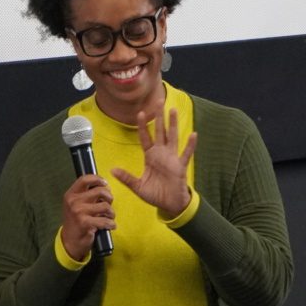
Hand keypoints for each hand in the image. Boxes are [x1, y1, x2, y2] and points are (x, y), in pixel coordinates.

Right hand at [62, 174, 115, 260]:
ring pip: (105, 206)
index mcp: (71, 194)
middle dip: (109, 198)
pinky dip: (111, 224)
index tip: (105, 184)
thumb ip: (86, 194)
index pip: (85, 179)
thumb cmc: (76, 221)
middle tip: (108, 204)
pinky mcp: (86, 223)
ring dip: (111, 213)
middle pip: (100, 191)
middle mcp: (73, 201)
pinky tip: (110, 226)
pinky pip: (106, 220)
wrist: (70, 241)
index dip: (98, 179)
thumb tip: (104, 186)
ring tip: (109, 217)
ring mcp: (79, 212)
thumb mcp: (75, 205)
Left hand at [111, 99, 196, 217]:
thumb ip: (126, 178)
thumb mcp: (137, 186)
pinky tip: (193, 134)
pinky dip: (190, 145)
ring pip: (172, 137)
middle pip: (159, 131)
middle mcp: (161, 154)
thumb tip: (112, 170)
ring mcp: (172, 159)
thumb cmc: (155, 194)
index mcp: (150, 157)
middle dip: (158, 117)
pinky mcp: (180, 167)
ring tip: (173, 110)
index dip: (142, 126)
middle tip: (159, 101)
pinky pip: (186, 154)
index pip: (145, 138)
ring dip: (173, 124)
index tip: (139, 113)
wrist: (169, 204)